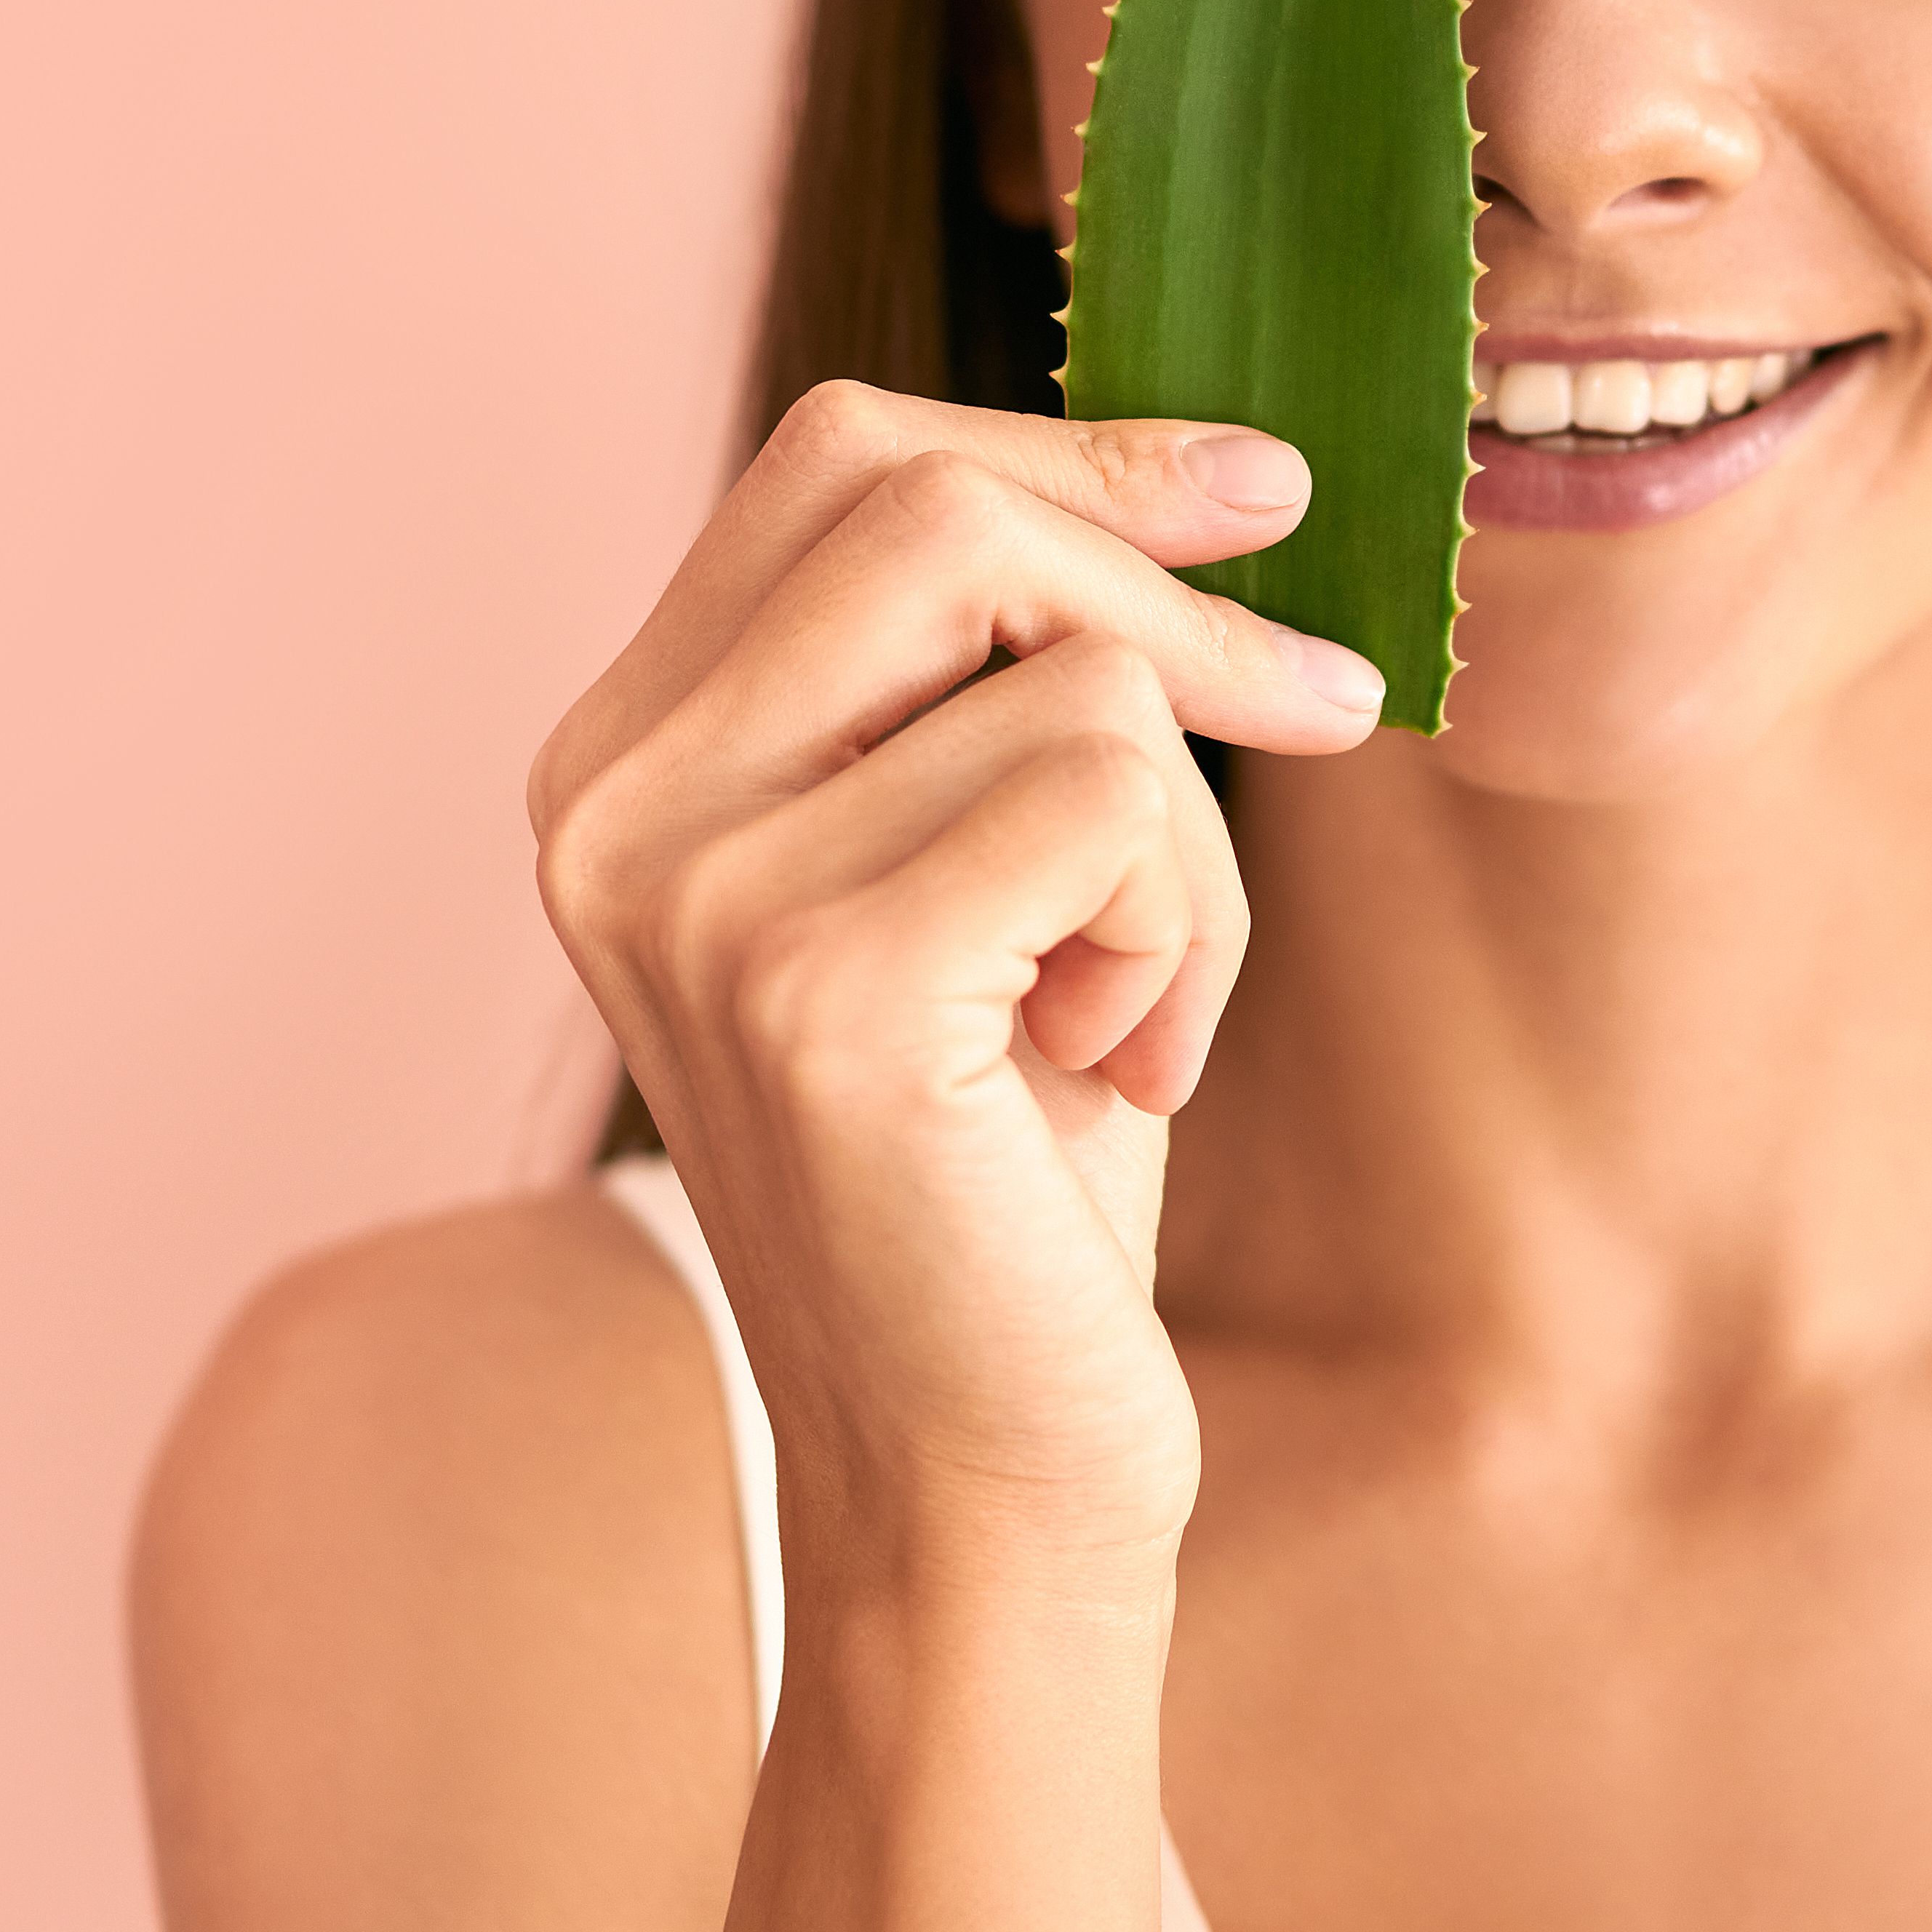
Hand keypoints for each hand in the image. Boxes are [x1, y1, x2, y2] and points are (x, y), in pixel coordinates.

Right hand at [530, 383, 1384, 1601]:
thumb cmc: (1010, 1182)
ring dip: (1187, 847)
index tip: (1259, 490)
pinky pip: (1116, 795)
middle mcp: (615, 813)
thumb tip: (1199, 471)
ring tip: (1130, 1015)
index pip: (841, 461)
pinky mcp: (826, 992)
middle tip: (1316, 706)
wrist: (983, 1487)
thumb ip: (988, 679)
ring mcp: (700, 899)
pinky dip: (1185, 930)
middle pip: (930, 508)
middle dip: (1162, 596)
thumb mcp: (978, 874)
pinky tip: (1118, 1075)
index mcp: (622, 765)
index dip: (1070, 444)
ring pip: (1072, 670)